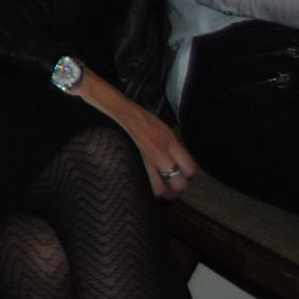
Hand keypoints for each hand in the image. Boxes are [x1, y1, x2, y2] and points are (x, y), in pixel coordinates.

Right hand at [75, 69, 201, 200]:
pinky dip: (144, 188)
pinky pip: (144, 184)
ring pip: (160, 189)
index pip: (190, 168)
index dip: (185, 176)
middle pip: (178, 182)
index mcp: (169, 139)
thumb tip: (175, 160)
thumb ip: (168, 143)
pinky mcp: (132, 160)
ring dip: (159, 192)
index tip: (179, 177)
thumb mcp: (157, 125)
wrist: (109, 106)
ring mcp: (145, 157)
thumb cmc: (130, 113)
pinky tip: (140, 184)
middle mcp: (161, 150)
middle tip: (166, 188)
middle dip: (173, 189)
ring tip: (152, 189)